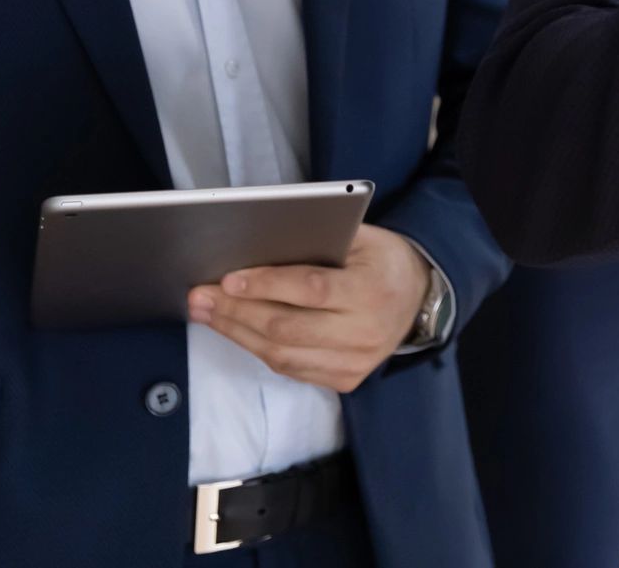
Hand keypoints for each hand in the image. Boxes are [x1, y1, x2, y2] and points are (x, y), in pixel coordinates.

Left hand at [189, 223, 432, 393]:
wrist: (418, 298)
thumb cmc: (381, 261)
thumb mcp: (362, 238)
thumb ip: (319, 242)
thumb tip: (257, 247)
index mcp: (371, 291)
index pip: (311, 290)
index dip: (266, 285)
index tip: (228, 278)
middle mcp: (364, 332)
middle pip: (286, 328)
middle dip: (236, 312)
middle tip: (200, 297)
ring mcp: (355, 362)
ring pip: (282, 355)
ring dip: (237, 333)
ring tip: (207, 314)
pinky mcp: (345, 380)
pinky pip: (290, 369)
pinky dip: (258, 350)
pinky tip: (237, 331)